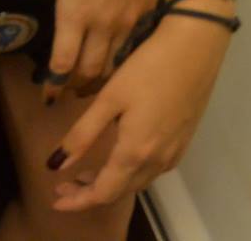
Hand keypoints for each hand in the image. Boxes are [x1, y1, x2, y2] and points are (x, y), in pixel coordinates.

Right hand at [46, 0, 159, 97]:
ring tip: (65, 95)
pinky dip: (57, 79)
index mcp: (147, 5)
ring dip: (78, 86)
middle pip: (116, 65)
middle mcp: (129, 21)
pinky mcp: (74, 14)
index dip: (123, 66)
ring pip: (91, 68)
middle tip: (88, 96)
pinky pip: (65, 57)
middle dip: (102, 85)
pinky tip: (48, 90)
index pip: (135, 49)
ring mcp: (102, 21)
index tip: (113, 75)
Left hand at [47, 14, 231, 211]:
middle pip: (120, 192)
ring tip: (83, 174)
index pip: (103, 193)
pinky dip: (129, 173)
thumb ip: (82, 135)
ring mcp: (174, 153)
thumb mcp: (108, 99)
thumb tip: (55, 166)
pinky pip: (152, 170)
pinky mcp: (182, 141)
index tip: (55, 201)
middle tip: (63, 187)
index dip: (78, 201)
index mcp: (135, 152)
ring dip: (110, 184)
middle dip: (89, 194)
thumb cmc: (147, 69)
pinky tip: (117, 158)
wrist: (195, 49)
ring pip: (137, 182)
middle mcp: (158, 161)